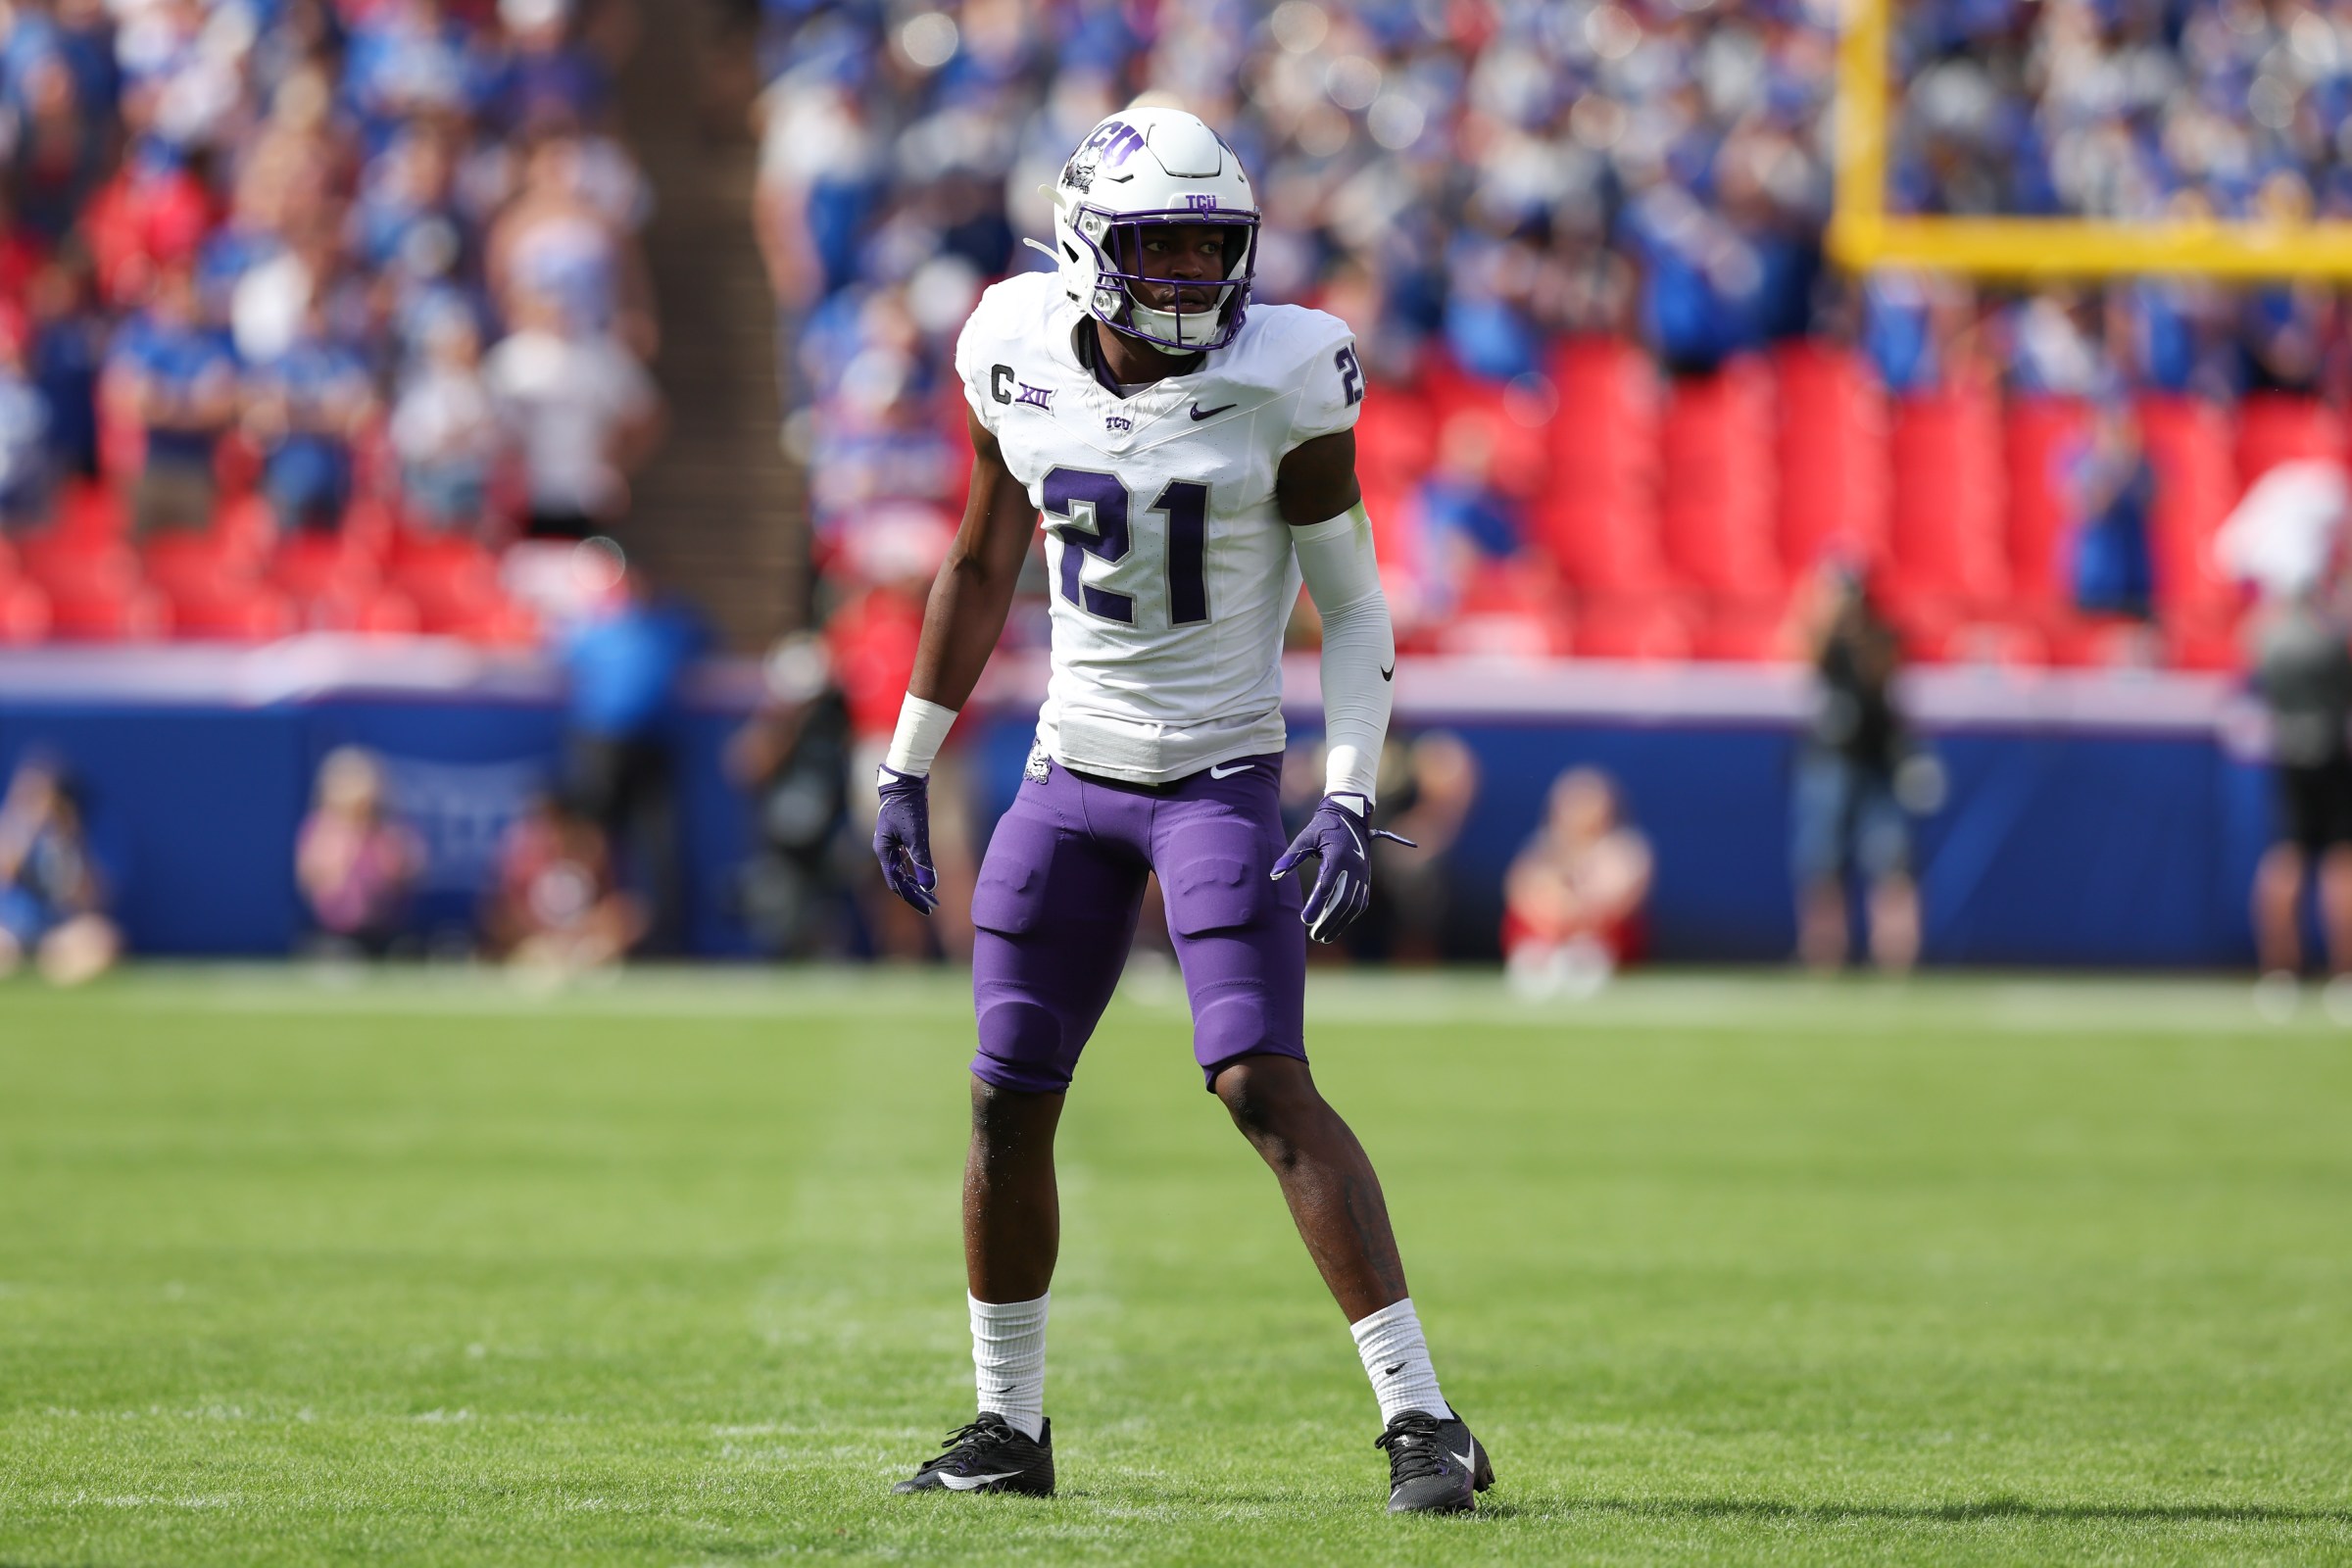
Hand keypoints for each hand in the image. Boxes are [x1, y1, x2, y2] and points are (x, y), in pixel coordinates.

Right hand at [873, 765, 938, 914]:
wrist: (905, 781)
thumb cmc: (908, 807)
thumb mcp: (917, 836)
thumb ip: (922, 861)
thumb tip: (930, 886)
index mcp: (883, 851)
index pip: (896, 883)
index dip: (912, 897)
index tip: (927, 907)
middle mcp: (884, 849)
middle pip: (898, 879)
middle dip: (915, 893)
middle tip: (932, 906)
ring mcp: (891, 843)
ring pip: (901, 870)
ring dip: (915, 883)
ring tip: (930, 895)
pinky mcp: (899, 836)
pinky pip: (904, 859)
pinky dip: (915, 869)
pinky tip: (924, 875)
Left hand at [1270, 793, 1414, 943]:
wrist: (1350, 816)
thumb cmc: (1323, 827)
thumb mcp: (1306, 837)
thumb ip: (1291, 856)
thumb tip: (1274, 875)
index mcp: (1337, 857)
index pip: (1327, 887)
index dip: (1316, 905)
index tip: (1305, 920)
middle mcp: (1354, 868)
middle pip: (1343, 901)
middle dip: (1329, 920)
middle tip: (1314, 935)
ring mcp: (1363, 874)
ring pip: (1354, 905)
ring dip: (1340, 923)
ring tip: (1325, 936)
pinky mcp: (1366, 878)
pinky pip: (1361, 901)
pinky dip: (1350, 915)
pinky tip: (1338, 925)